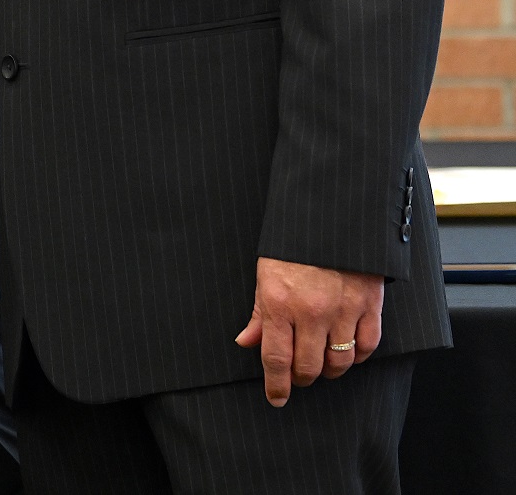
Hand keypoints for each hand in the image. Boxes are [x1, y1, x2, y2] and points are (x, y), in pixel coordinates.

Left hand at [234, 257, 383, 406]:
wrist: (331, 217)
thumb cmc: (292, 246)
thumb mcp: (266, 274)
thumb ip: (259, 313)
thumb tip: (246, 342)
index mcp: (279, 303)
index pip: (276, 358)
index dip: (276, 385)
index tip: (276, 398)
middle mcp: (311, 312)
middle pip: (309, 367)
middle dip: (302, 378)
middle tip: (299, 375)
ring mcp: (343, 310)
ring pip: (340, 362)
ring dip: (329, 370)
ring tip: (322, 364)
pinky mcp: (370, 305)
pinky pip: (367, 346)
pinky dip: (358, 355)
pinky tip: (348, 351)